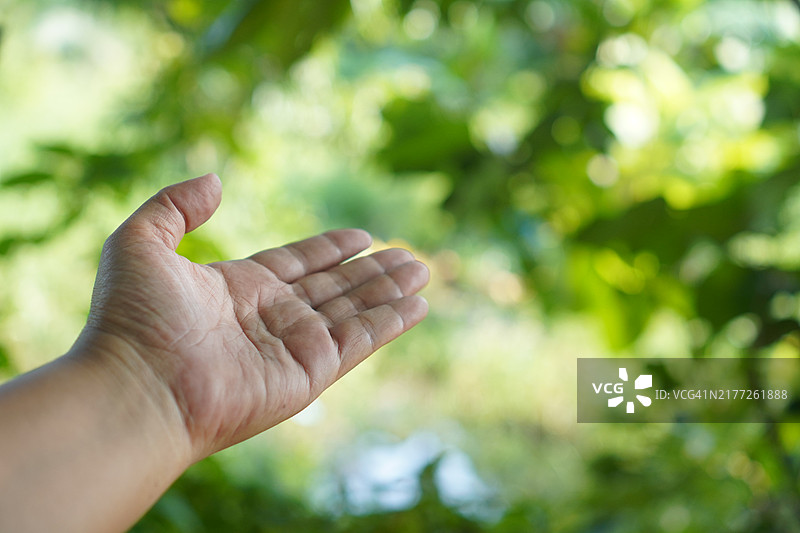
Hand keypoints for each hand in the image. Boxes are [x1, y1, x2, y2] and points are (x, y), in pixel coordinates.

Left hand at [83, 173, 428, 459]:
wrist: (136, 389)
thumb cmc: (131, 320)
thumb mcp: (140, 242)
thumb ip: (175, 206)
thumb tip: (216, 180)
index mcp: (239, 288)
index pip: (298, 263)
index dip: (330, 248)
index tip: (362, 235)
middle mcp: (271, 317)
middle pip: (335, 286)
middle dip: (373, 271)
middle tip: (411, 255)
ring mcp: (293, 346)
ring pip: (355, 310)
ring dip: (390, 291)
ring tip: (422, 270)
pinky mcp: (310, 372)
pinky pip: (360, 340)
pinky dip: (390, 322)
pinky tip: (418, 305)